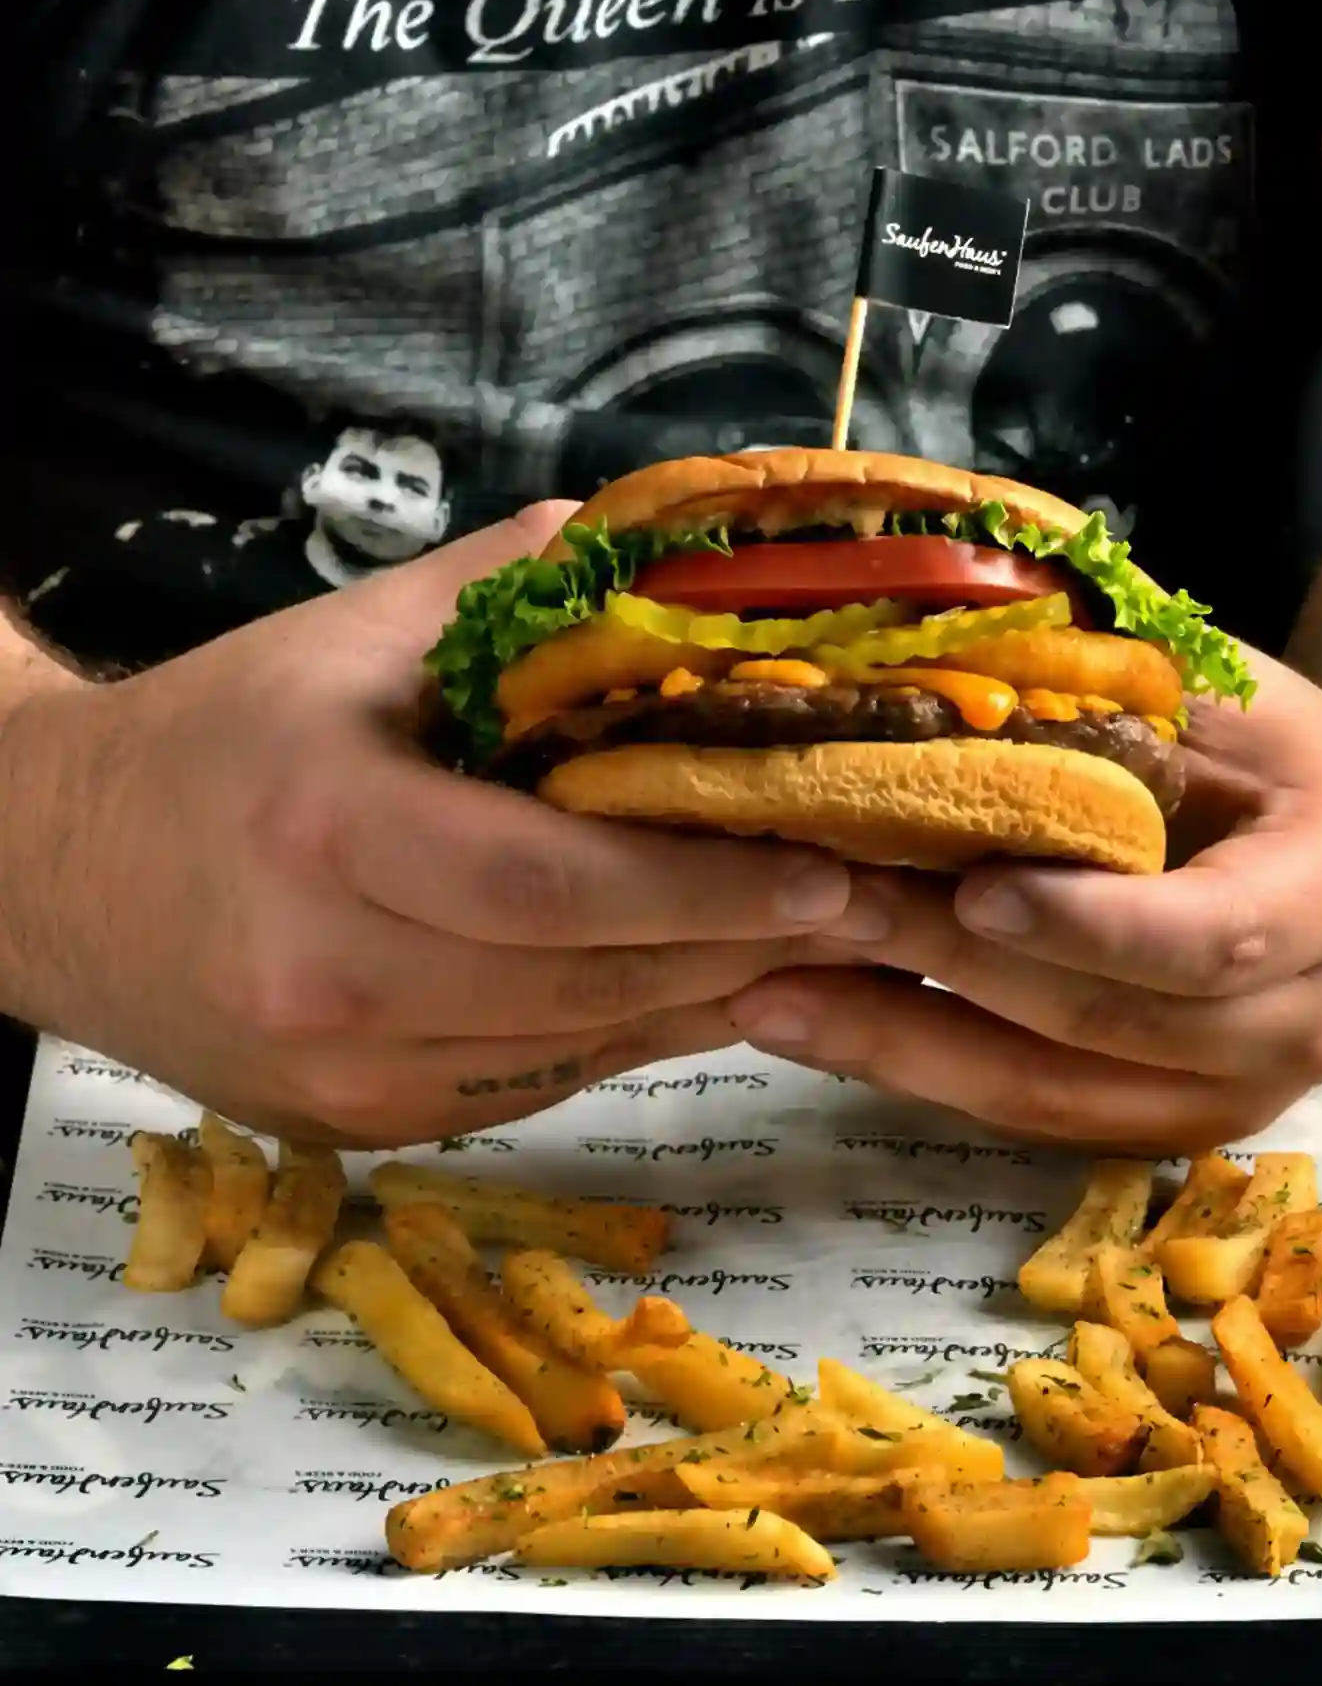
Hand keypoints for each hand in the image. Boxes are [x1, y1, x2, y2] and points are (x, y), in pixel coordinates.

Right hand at [0, 508, 858, 1147]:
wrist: (51, 872)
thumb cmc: (219, 733)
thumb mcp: (356, 634)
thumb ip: (521, 590)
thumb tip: (683, 557)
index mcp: (331, 830)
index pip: (556, 886)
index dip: (707, 886)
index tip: (831, 868)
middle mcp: (332, 975)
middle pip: (589, 981)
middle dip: (746, 946)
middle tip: (875, 906)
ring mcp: (343, 1075)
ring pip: (580, 1050)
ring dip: (706, 996)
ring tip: (817, 941)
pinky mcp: (356, 1128)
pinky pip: (537, 1084)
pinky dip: (626, 1033)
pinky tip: (700, 979)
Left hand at [727, 649, 1321, 1153]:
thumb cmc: (1277, 754)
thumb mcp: (1230, 693)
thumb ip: (1123, 685)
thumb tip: (961, 617)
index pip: (1210, 937)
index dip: (1090, 925)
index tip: (972, 889)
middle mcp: (1300, 1024)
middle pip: (1104, 1021)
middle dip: (948, 967)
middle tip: (817, 907)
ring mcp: (1231, 1099)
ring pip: (1047, 1093)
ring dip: (900, 1041)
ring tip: (767, 992)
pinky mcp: (1160, 1133)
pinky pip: (1025, 1117)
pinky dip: (915, 1067)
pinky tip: (812, 1021)